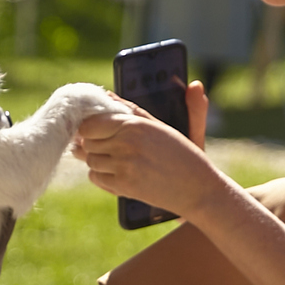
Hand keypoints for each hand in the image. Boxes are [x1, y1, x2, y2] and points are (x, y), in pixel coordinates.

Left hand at [73, 81, 223, 221]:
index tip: (94, 130)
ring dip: (98, 160)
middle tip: (107, 146)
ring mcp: (123, 167)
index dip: (88, 127)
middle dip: (93, 144)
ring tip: (116, 160)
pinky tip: (118, 173)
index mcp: (135, 125)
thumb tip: (107, 94)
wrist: (198, 189)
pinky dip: (102, 176)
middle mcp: (126, 144)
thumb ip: (132, 110)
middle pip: (86, 142)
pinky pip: (96, 178)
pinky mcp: (123, 187)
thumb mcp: (161, 127)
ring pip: (90, 161)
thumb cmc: (183, 155)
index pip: (90, 123)